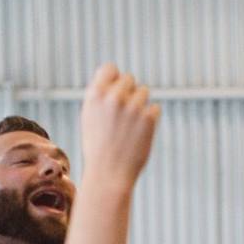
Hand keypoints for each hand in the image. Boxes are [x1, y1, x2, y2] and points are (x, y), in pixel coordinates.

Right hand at [80, 64, 160, 188]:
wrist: (109, 174)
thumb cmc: (97, 147)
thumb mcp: (90, 117)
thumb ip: (101, 95)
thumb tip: (116, 76)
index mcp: (95, 94)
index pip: (110, 68)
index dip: (113, 80)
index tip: (114, 93)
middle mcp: (114, 97)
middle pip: (129, 79)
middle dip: (128, 93)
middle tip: (123, 116)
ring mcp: (133, 106)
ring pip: (143, 92)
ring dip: (140, 106)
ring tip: (129, 127)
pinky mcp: (149, 117)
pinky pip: (154, 107)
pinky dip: (149, 119)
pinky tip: (139, 134)